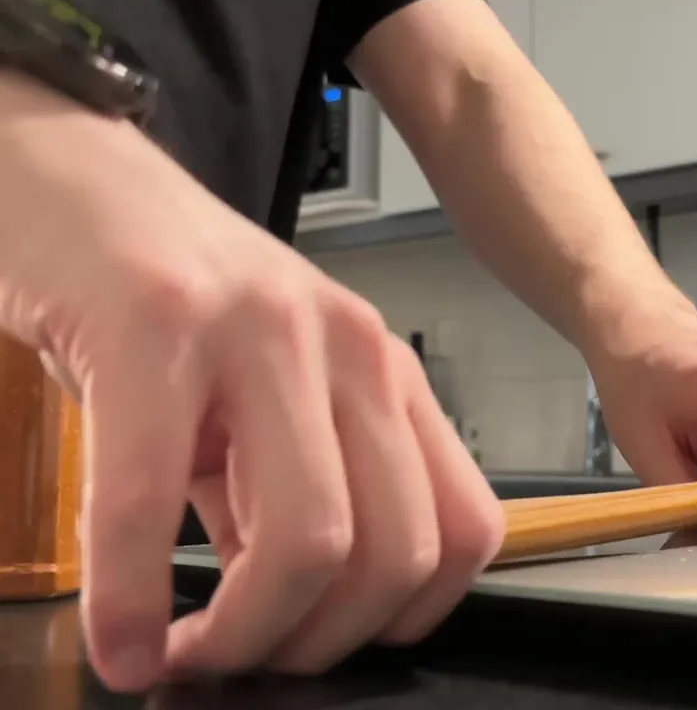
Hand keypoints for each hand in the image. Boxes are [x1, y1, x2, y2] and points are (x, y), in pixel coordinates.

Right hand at [0, 80, 503, 690]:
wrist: (76, 188)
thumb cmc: (172, 301)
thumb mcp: (266, 403)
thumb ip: (292, 494)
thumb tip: (289, 615)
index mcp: (387, 375)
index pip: (467, 528)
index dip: (407, 619)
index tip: (331, 644)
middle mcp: (351, 349)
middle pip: (397, 552)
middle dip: (318, 645)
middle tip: (244, 661)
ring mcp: (263, 333)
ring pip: (311, 540)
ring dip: (244, 636)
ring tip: (184, 651)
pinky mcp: (157, 327)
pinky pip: (153, 504)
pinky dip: (134, 603)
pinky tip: (121, 639)